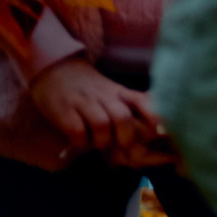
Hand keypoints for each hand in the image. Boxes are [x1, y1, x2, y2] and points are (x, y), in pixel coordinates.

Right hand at [27, 57, 159, 155]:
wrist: (57, 70)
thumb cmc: (90, 89)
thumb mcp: (114, 92)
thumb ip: (133, 106)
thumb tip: (157, 125)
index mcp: (120, 92)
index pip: (143, 102)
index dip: (153, 118)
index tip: (159, 133)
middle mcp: (105, 96)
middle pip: (123, 118)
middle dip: (124, 138)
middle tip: (118, 146)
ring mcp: (84, 102)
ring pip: (101, 124)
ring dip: (102, 141)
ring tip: (97, 144)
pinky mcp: (64, 110)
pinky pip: (77, 130)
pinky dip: (81, 142)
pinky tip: (80, 142)